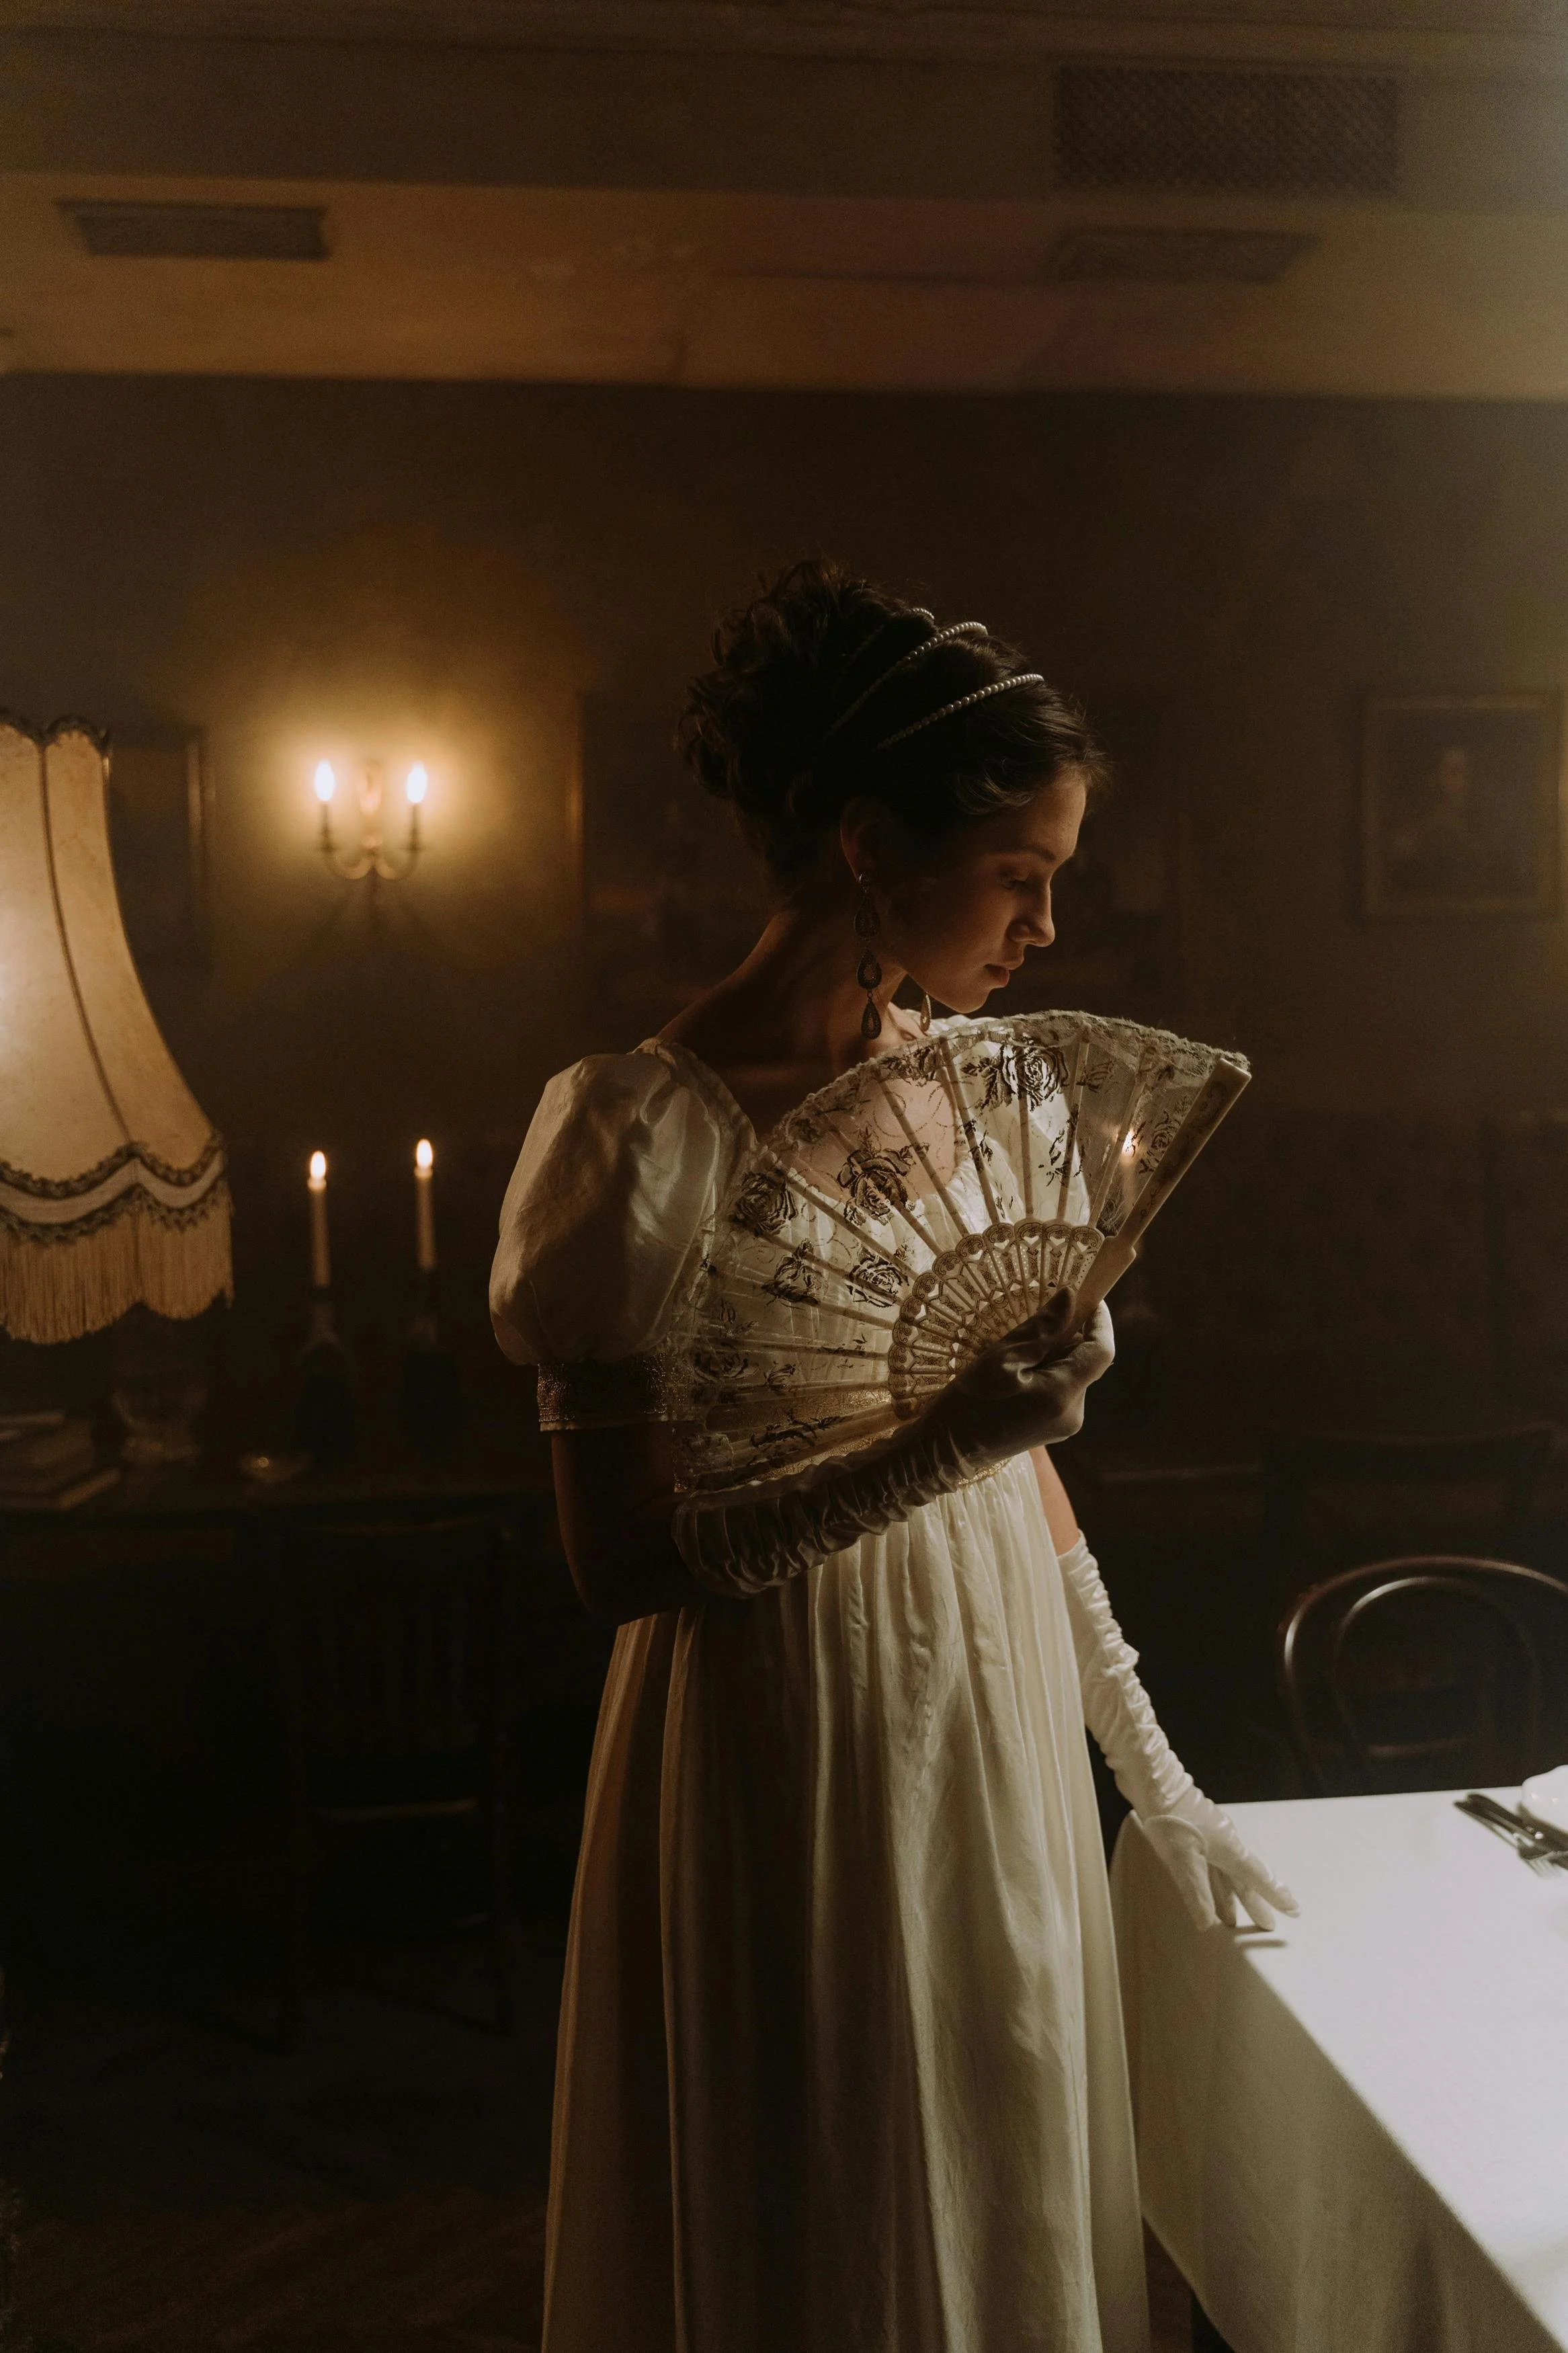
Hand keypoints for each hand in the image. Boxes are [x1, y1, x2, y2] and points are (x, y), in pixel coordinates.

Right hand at [923, 1291, 1114, 1475]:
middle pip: (1085, 1362)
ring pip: (1072, 1375)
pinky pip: (1061, 1389)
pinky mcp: (1053, 1428)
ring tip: (1018, 1351)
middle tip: (1036, 1321)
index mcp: (1062, 1396)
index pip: (1101, 1352)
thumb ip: (1042, 1328)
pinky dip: (1047, 1372)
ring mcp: (1064, 1424)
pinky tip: (1018, 1371)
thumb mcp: (1002, 1357)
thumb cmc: (970, 1401)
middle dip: (1068, 1338)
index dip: (1100, 1321)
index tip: (1091, 1297)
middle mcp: (1073, 1413)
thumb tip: (1070, 1297)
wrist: (948, 1449)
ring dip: (1055, 1355)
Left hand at [1139, 1792, 1300, 1933]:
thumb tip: (1207, 1925)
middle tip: (1267, 1925)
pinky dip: (1212, 1882)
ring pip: (1225, 1872)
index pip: (1257, 1878)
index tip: (1294, 1910)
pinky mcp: (1193, 1831)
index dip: (1274, 1896)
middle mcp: (1224, 1842)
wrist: (1153, 1781)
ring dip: (1229, 1896)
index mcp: (1229, 1849)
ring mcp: (1209, 1835)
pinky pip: (1210, 1864)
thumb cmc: (1171, 1819)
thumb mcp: (1183, 1860)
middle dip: (1253, 1902)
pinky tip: (1205, 1888)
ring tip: (1230, 1919)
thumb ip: (1197, 1892)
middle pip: (1242, 1878)